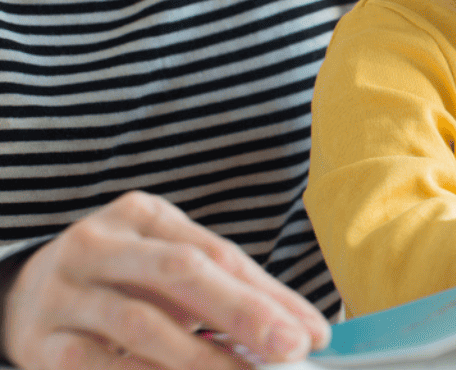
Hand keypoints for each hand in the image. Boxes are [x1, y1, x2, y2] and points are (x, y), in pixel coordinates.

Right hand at [1, 191, 330, 369]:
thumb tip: (298, 329)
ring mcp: (67, 292)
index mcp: (144, 215)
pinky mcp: (44, 342)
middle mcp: (101, 244)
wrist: (24, 295)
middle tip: (289, 349)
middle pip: (181, 273)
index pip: (220, 254)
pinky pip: (99, 364)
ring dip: (202, 358)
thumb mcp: (166, 264)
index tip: (311, 333)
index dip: (270, 295)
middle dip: (243, 313)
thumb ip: (226, 288)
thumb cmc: (121, 279)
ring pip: (142, 324)